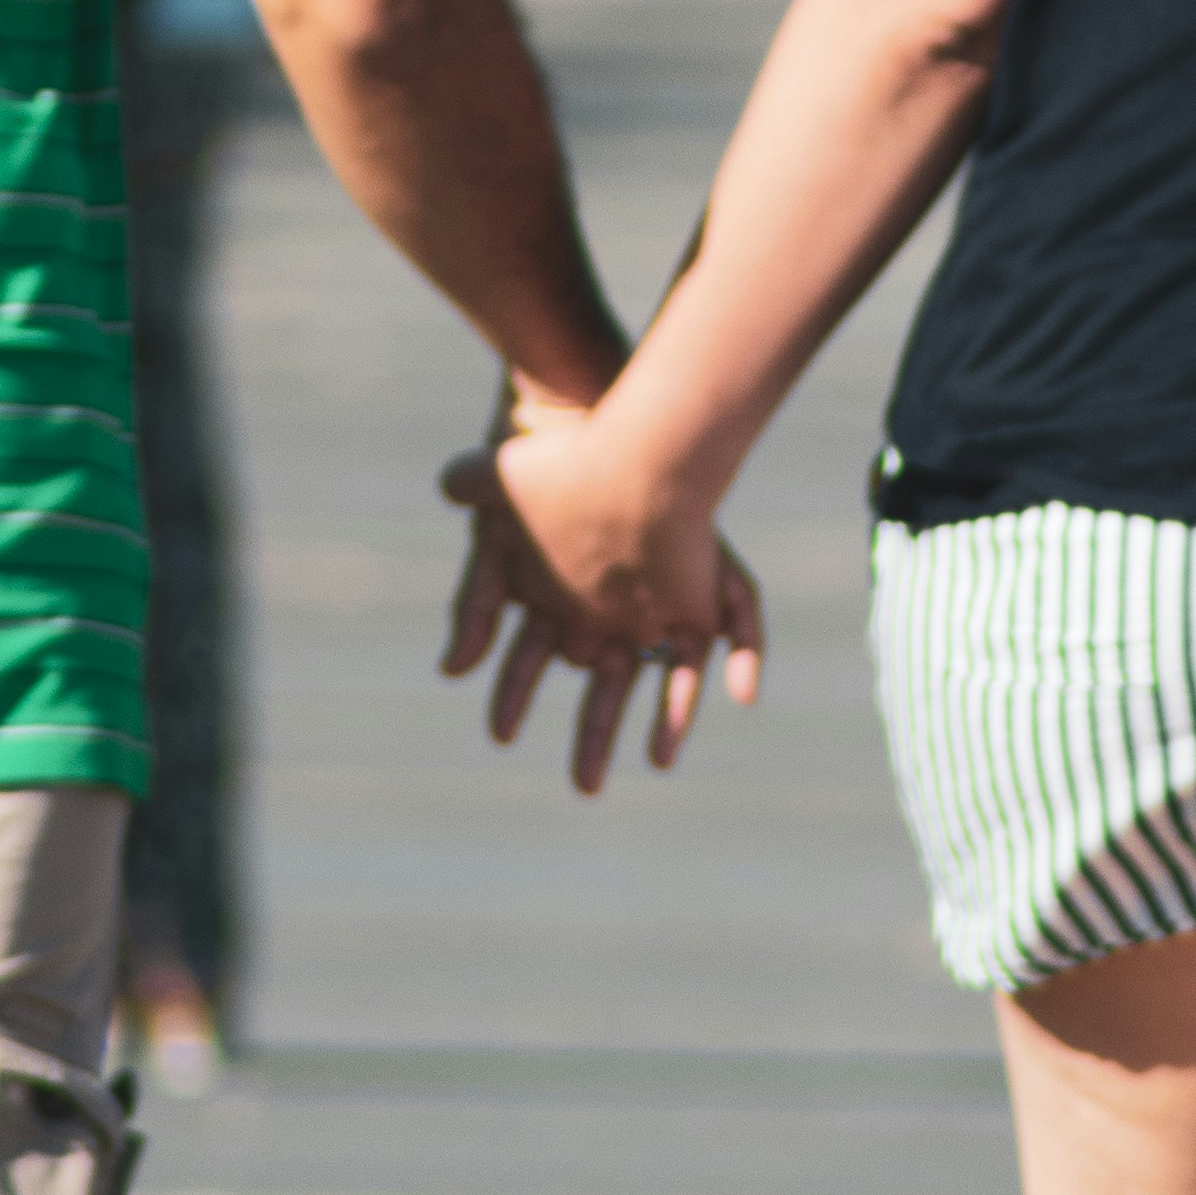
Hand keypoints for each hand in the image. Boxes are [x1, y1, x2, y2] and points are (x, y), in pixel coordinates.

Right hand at [441, 403, 763, 791]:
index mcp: (562, 596)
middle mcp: (612, 602)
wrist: (596, 406)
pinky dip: (743, 656)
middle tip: (585, 788)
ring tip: (659, 760)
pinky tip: (743, 692)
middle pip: (608, 686)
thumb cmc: (545, 465)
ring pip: (673, 671)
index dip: (520, 699)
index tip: (502, 736)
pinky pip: (731, 629)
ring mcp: (660, 592)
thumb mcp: (492, 527)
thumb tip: (452, 671)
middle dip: (595, 737)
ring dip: (672, 717)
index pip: (539, 664)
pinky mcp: (705, 578)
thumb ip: (473, 598)